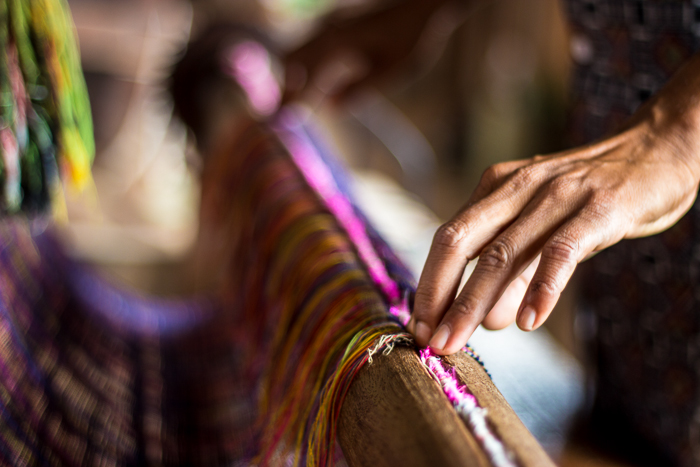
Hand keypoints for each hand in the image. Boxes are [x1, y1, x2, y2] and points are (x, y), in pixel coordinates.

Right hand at [283, 0, 451, 102]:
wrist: (420, 5)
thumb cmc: (411, 38)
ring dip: (294, 78)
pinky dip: (305, 68)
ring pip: (297, 51)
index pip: (306, 77)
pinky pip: (310, 46)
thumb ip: (360, 89)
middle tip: (284, 116)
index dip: (292, 101)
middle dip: (286, 89)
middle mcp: (328, 30)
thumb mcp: (391, 71)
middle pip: (291, 60)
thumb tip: (331, 107)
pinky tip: (317, 86)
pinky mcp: (336, 24)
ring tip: (296, 105)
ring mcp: (330, 24)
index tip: (280, 122)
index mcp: (339, 43)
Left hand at [408, 53, 699, 354]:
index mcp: (497, 187)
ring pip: (503, 252)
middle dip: (439, 295)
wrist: (659, 150)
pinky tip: (527, 321)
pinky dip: (541, 288)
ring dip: (474, 301)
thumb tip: (486, 321)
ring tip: (459, 340)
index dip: (428, 284)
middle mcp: (519, 186)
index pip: (448, 238)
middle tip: (429, 341)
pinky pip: (562, 251)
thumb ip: (514, 273)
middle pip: (460, 241)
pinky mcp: (600, 207)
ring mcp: (558, 194)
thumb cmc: (593, 197)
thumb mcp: (544, 229)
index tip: (419, 326)